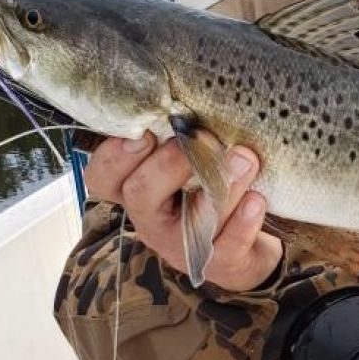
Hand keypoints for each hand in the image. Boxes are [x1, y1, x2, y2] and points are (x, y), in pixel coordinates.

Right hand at [83, 134, 282, 291]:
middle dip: (171, 163)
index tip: (143, 133)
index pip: (102, 176)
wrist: (248, 244)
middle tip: (203, 137)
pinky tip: (256, 199)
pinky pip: (227, 246)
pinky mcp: (220, 264)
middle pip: (140, 193)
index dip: (115, 156)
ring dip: (220, 185)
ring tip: (245, 158)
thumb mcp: (192, 158)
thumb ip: (184, 135)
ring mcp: (184, 245)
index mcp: (136, 188)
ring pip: (192, 219)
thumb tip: (195, 95)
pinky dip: (243, 221)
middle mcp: (152, 218)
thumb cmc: (211, 187)